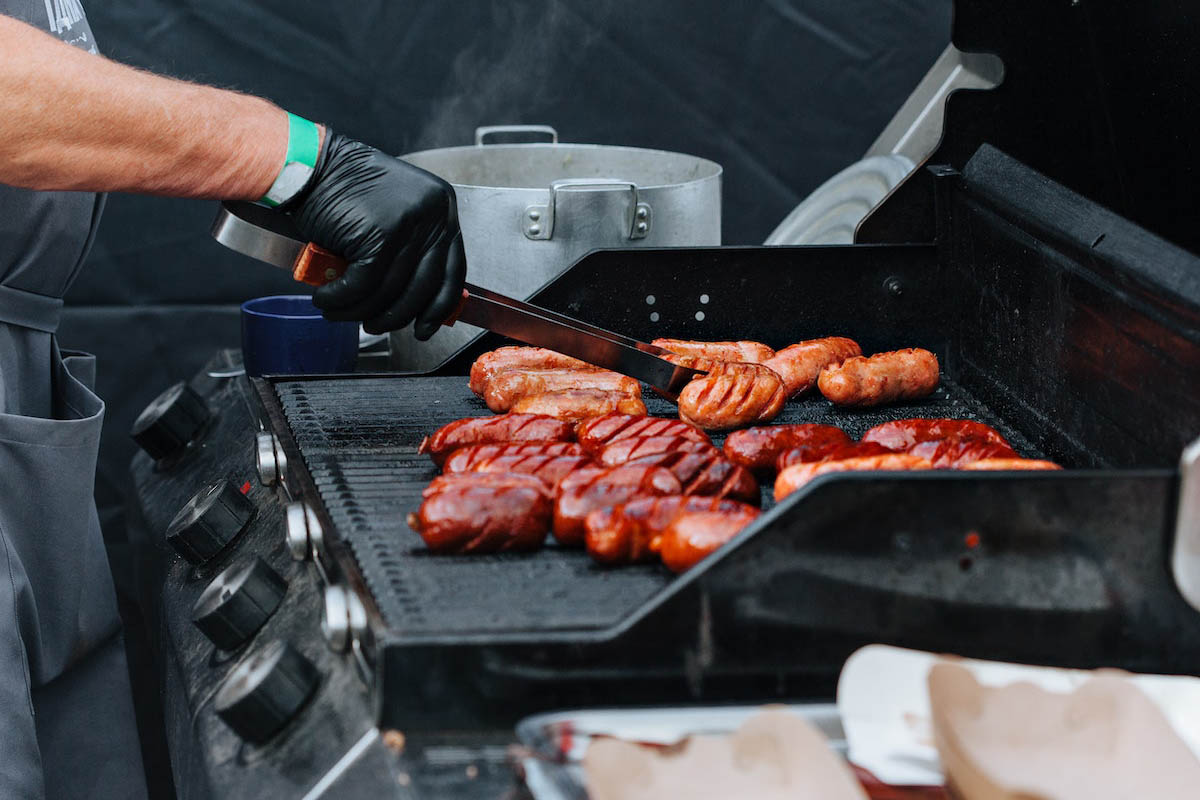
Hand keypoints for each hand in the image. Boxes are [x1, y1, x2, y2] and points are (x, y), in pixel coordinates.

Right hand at [288, 132, 465, 337]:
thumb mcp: (395, 214)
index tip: (425, 327)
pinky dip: (341, 299)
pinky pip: (362, 285)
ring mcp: (408, 224)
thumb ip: (412, 249)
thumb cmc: (346, 190)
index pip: (453, 272)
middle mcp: (432, 214)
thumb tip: (418, 302)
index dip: (438, 307)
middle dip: (395, 316)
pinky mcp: (379, 235)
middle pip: (422, 288)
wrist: (309, 165)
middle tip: (374, 326)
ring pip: (389, 291)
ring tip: (339, 313)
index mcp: (443, 208)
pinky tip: (326, 300)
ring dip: (360, 311)